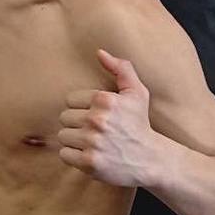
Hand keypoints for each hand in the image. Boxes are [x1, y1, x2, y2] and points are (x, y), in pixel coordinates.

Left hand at [57, 50, 162, 187]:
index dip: (82, 108)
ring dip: (74, 141)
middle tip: (95, 131)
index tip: (97, 116)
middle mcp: (97, 119)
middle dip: (77, 124)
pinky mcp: (89, 162)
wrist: (151, 160)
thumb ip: (121, 69)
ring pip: (62, 136)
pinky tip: (89, 155)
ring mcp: (92, 142)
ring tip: (92, 143)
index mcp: (105, 100)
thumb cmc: (140, 124)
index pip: (70, 100)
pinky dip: (73, 157)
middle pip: (64, 117)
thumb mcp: (136, 93)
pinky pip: (64, 154)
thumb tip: (99, 52)